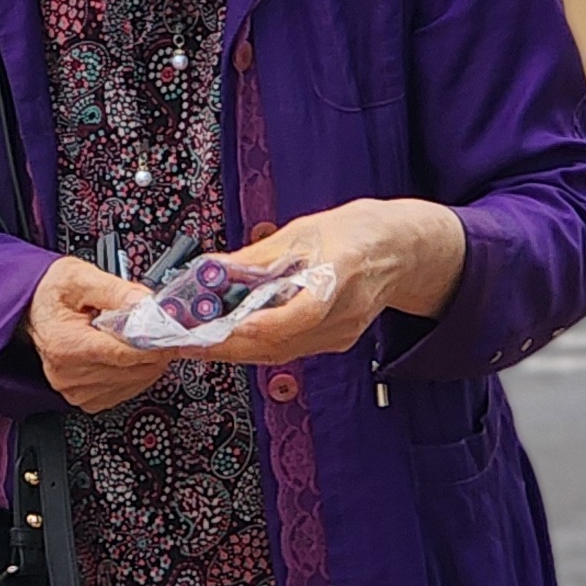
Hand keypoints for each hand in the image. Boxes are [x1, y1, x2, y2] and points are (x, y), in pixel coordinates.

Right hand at [23, 255, 171, 411]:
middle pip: (132, 370)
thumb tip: (147, 304)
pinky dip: (136, 374)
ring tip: (138, 339)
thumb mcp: (81, 277)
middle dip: (154, 350)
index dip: (153, 343)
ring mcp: (75, 390)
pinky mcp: (83, 399)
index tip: (172, 333)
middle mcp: (68, 374)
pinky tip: (128, 355)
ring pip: (134, 383)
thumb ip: (117, 290)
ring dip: (147, 363)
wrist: (31, 309)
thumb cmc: (53, 293)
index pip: (122, 354)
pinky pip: (125, 392)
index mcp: (66, 344)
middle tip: (159, 330)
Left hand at [198, 199, 467, 367]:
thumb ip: (258, 257)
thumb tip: (214, 270)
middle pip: (279, 343)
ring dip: (234, 349)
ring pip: (278, 353)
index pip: (298, 314)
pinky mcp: (334, 342)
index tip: (222, 324)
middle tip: (185, 339)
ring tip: (195, 341)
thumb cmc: (358, 233)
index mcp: (339, 275)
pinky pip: (288, 351)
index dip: (257, 324)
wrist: (400, 251)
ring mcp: (340, 334)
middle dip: (225, 344)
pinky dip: (256, 347)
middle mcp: (342, 314)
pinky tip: (230, 338)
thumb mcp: (304, 231)